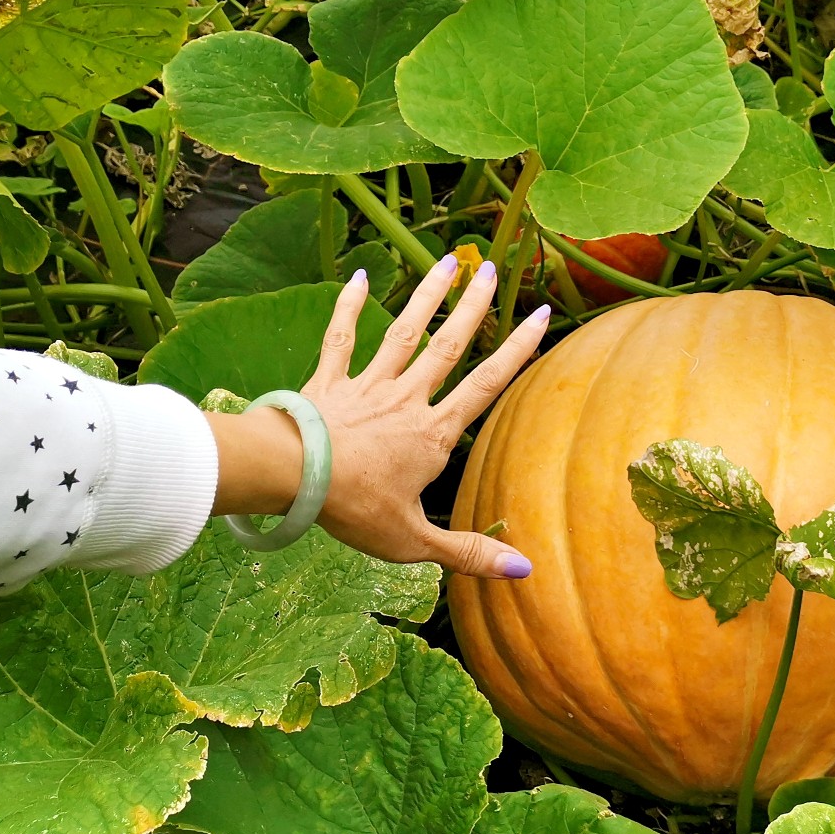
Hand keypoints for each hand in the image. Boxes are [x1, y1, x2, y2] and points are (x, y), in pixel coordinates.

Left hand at [207, 258, 548, 578]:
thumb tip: (525, 571)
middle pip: (449, 346)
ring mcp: (367, 386)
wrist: (292, 478)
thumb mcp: (414, 542)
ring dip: (426, 296)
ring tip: (447, 262)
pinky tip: (358, 277)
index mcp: (433, 434)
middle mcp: (406, 400)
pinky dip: (348, 307)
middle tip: (491, 267)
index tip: (542, 314)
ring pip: (403, 333)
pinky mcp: (328, 382)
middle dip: (473, 306)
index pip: (487, 385)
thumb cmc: (354, 509)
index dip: (519, 349)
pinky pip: (340, 339)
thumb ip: (469, 553)